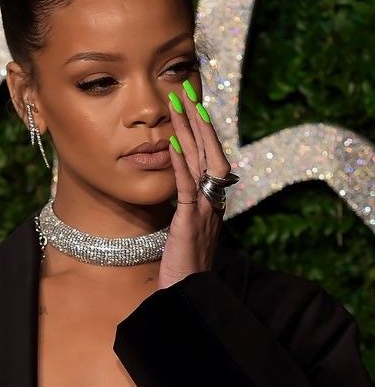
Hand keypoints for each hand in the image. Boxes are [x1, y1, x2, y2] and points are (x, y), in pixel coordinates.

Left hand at [157, 80, 232, 289]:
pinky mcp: (190, 222)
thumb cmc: (184, 268)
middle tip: (187, 90)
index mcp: (212, 202)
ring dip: (191, 131)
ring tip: (180, 104)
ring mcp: (204, 211)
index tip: (194, 105)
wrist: (189, 297)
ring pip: (202, 162)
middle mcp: (214, 202)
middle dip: (199, 119)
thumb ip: (185, 208)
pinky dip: (181, 163)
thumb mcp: (186, 231)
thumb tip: (177, 190)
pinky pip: (187, 186)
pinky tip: (174, 142)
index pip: (211, 158)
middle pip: (211, 151)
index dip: (204, 131)